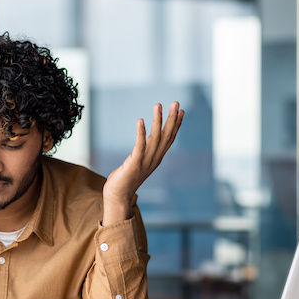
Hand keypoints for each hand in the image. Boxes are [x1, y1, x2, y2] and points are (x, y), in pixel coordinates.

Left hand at [102, 102, 183, 225]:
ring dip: (157, 120)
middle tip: (176, 102)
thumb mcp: (139, 163)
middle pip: (166, 136)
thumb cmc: (125, 179)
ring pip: (155, 138)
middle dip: (171, 118)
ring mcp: (145, 161)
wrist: (118, 196)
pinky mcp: (134, 164)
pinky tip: (141, 121)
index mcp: (156, 158)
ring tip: (158, 105)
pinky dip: (141, 133)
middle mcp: (154, 159)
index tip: (180, 110)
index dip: (176, 124)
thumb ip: (145, 153)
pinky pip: (139, 146)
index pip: (169, 138)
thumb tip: (147, 142)